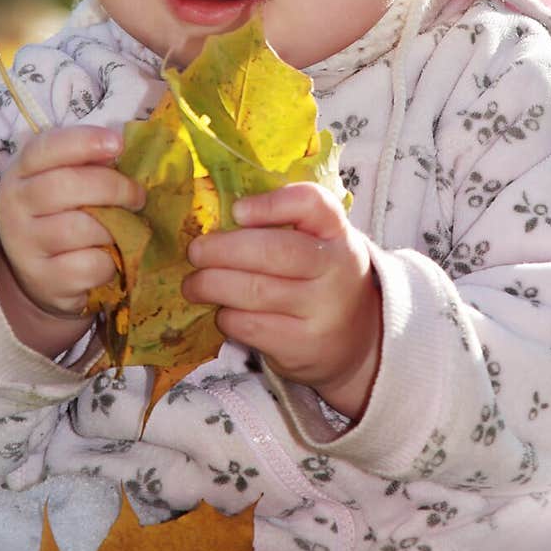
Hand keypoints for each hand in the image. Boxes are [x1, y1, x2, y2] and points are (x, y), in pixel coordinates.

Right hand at [0, 125, 144, 320]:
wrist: (39, 272)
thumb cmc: (62, 213)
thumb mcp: (65, 181)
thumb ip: (89, 163)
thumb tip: (122, 149)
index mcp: (21, 171)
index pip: (45, 148)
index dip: (84, 141)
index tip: (118, 144)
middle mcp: (14, 205)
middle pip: (65, 186)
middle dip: (112, 187)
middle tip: (137, 195)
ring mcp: (25, 245)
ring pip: (79, 229)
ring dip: (113, 227)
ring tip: (123, 228)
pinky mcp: (43, 279)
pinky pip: (88, 265)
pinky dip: (108, 261)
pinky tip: (108, 257)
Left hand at [183, 182, 381, 420]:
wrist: (356, 342)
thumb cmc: (318, 277)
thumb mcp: (316, 242)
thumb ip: (280, 222)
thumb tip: (217, 217)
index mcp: (337, 231)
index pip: (312, 203)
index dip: (270, 204)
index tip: (236, 210)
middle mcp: (337, 268)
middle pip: (275, 251)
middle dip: (224, 249)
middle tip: (195, 252)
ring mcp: (323, 311)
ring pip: (256, 291)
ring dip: (213, 285)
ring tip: (194, 284)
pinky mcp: (303, 347)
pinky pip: (251, 326)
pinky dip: (227, 316)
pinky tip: (222, 310)